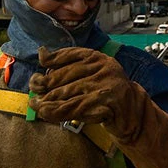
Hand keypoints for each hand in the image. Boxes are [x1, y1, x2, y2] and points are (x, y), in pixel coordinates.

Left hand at [30, 46, 167, 167]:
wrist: (134, 114)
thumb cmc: (106, 94)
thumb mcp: (90, 75)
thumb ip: (69, 65)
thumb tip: (42, 53)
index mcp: (98, 58)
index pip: (69, 55)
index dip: (51, 62)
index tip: (39, 69)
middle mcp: (103, 68)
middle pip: (64, 76)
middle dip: (45, 85)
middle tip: (34, 91)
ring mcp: (105, 86)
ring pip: (66, 94)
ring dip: (46, 101)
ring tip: (36, 104)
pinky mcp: (104, 104)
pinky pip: (72, 109)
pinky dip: (55, 112)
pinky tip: (46, 113)